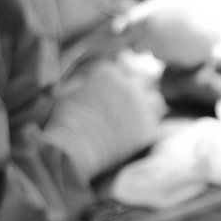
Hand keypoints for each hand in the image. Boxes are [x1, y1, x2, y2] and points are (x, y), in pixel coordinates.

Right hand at [44, 52, 165, 181]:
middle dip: (131, 93)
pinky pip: (154, 123)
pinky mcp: (148, 127)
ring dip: (147, 106)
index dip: (112, 84)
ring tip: (137, 117)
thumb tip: (85, 84)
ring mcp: (141, 106)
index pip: (117, 71)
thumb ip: (81, 85)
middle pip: (138, 83)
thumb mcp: (67, 95)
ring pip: (154, 100)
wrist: (76, 149)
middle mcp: (128, 85)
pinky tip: (137, 133)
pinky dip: (147, 126)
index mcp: (108, 73)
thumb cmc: (65, 122)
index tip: (108, 94)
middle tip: (123, 106)